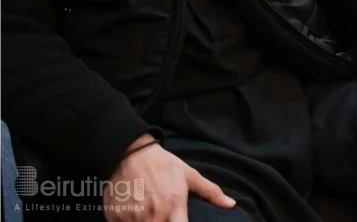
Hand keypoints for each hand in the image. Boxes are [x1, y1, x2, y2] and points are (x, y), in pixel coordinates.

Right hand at [104, 135, 235, 220]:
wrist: (130, 153)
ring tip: (148, 210)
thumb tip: (231, 204)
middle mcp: (153, 214)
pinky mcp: (114, 217)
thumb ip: (211, 192)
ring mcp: (132, 217)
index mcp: (174, 205)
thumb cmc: (164, 164)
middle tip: (163, 215)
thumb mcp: (189, 175)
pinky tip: (133, 212)